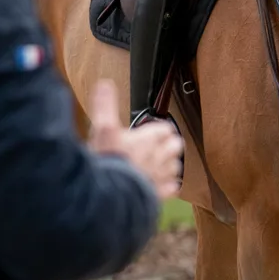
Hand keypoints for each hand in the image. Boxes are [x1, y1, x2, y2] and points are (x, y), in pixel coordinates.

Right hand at [88, 80, 181, 199]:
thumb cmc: (108, 161)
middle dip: (169, 145)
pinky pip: (172, 188)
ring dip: (169, 165)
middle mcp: (159, 157)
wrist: (110, 195)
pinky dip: (168, 186)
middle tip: (158, 146)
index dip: (160, 129)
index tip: (153, 131)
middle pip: (175, 146)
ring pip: (176, 167)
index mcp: (149, 139)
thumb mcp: (103, 128)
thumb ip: (105, 105)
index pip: (165, 128)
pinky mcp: (159, 194)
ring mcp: (160, 176)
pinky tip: (159, 184)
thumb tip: (105, 84)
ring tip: (159, 165)